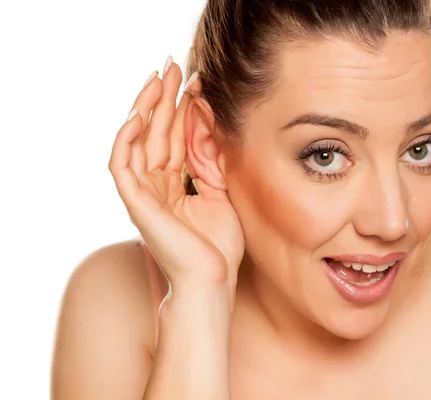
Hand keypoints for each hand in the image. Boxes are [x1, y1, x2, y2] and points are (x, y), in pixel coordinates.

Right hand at [108, 60, 243, 301]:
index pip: (174, 138)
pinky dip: (127, 139)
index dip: (182, 110)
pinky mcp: (135, 202)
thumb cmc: (219, 246)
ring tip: (158, 78)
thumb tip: (209, 126)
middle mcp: (155, 185)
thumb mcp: (221, 193)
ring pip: (136, 141)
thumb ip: (210, 162)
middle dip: (164, 98)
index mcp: (174, 185)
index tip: (196, 82)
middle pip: (156, 133)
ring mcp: (142, 193)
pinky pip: (122, 164)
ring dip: (145, 108)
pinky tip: (139, 115)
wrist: (213, 279)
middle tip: (174, 66)